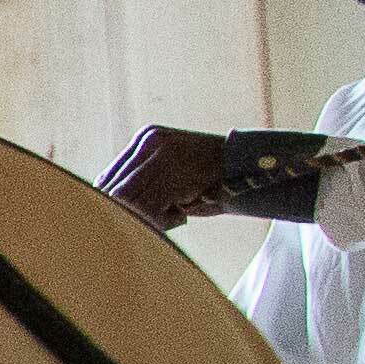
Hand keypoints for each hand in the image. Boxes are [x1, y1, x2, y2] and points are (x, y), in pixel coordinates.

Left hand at [105, 126, 324, 229]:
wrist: (255, 168)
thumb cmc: (214, 179)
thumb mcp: (174, 174)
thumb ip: (145, 184)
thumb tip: (111, 209)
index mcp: (145, 139)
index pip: (109, 178)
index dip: (112, 204)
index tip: (124, 220)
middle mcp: (148, 142)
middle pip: (115, 189)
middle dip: (126, 214)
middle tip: (151, 225)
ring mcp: (160, 154)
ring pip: (128, 200)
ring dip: (145, 218)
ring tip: (174, 217)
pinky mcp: (173, 171)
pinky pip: (149, 207)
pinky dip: (160, 220)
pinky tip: (183, 215)